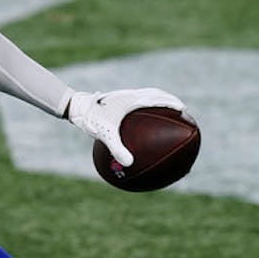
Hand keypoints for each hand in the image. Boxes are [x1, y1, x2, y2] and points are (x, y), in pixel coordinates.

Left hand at [67, 88, 187, 167]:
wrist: (75, 105)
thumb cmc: (90, 118)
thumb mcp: (105, 135)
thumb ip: (117, 149)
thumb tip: (129, 164)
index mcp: (132, 99)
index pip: (158, 98)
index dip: (173, 103)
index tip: (184, 110)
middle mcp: (130, 95)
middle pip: (156, 93)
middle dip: (169, 100)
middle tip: (180, 110)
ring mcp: (123, 96)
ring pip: (146, 94)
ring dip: (158, 100)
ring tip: (165, 111)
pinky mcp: (117, 100)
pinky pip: (136, 101)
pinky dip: (145, 106)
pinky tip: (142, 121)